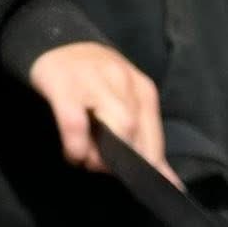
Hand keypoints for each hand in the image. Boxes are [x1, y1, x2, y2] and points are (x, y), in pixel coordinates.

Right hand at [28, 41, 177, 180]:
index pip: (154, 141)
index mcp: (142, 90)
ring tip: (88, 160)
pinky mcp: (63, 84)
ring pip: (113, 127)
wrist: (56, 42)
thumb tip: (171, 184)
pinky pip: (76, 124)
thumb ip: (147, 144)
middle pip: (134, 133)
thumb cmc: (95, 85)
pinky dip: (77, 148)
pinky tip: (74, 154)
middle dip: (122, 162)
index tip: (132, 180)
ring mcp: (93, 79)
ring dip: (100, 157)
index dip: (145, 168)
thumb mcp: (127, 107)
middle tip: (104, 169)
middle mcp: (122, 80)